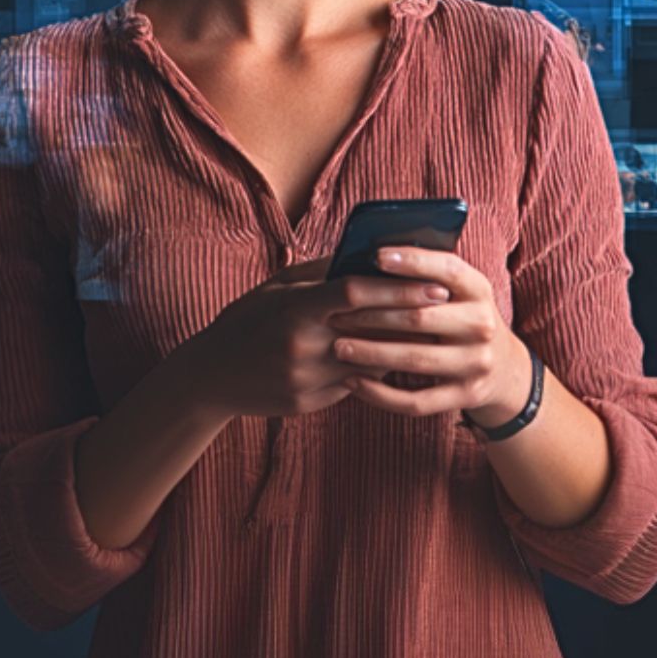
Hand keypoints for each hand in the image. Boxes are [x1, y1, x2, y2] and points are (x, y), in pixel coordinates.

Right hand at [182, 255, 454, 421]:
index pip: (357, 293)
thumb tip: (365, 253)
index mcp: (295, 309)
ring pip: (368, 363)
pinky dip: (370, 372)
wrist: (210, 375)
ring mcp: (305, 378)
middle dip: (413, 316)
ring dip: (397, 348)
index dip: (399, 287)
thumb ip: (320, 272)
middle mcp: (302, 345)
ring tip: (426, 334)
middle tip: (446, 307)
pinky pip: (351, 386)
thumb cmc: (246, 321)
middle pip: (372, 328)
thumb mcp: (276, 288)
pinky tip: (387, 362)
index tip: (434, 284)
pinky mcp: (307, 404)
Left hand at [329, 246, 532, 424]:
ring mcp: (475, 364)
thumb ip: (427, 274)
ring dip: (371, 353)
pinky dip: (381, 394)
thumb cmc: (461, 316)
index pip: (447, 270)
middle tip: (335, 313)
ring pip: (414, 359)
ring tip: (338, 347)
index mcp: (478, 289)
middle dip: (373, 315)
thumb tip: (372, 255)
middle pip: (420, 318)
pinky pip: (416, 400)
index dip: (412, 262)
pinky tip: (354, 382)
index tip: (375, 256)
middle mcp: (482, 325)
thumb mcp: (458, 291)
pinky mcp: (465, 396)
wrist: (504, 368)